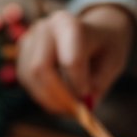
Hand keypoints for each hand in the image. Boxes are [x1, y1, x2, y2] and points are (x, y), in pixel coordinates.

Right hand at [16, 4, 134, 112]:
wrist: (93, 31)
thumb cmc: (104, 47)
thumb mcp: (113, 62)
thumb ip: (100, 83)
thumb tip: (83, 105)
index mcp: (70, 24)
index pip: (70, 60)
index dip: (78, 86)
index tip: (87, 100)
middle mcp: (45, 28)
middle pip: (40, 68)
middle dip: (57, 96)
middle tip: (72, 112)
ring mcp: (30, 39)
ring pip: (30, 77)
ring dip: (48, 99)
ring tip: (68, 107)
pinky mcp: (22, 53)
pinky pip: (26, 80)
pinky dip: (41, 95)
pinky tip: (57, 98)